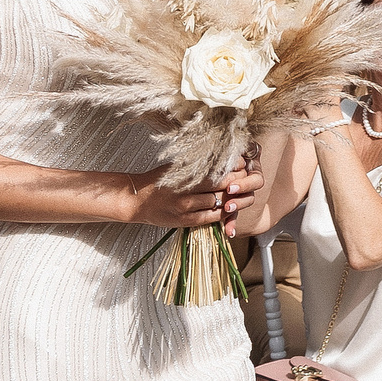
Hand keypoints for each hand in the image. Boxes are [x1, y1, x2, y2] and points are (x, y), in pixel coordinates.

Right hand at [132, 164, 258, 231]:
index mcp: (185, 177)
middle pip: (221, 188)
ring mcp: (186, 209)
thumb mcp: (175, 167)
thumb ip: (197, 165)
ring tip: (238, 192)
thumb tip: (221, 159)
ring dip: (231, 198)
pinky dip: (222, 213)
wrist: (136, 200)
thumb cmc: (156, 180)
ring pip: (218, 203)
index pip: (217, 172)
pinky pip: (210, 218)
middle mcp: (187, 193)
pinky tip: (228, 207)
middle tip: (245, 177)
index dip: (233, 169)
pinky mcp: (185, 221)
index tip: (241, 164)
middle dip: (237, 182)